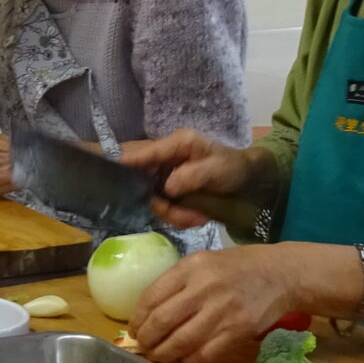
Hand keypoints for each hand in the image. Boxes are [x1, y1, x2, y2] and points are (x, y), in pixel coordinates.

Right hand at [120, 131, 266, 228]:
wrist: (248, 180)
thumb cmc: (233, 168)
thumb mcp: (217, 169)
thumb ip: (192, 176)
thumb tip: (167, 188)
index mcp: (177, 143)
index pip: (147, 152)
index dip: (130, 162)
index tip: (116, 177)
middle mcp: (166, 156)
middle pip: (144, 179)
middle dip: (161, 203)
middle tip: (186, 218)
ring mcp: (165, 173)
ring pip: (152, 197)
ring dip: (172, 213)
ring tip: (198, 219)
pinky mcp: (169, 188)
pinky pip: (163, 204)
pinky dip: (177, 215)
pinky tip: (196, 217)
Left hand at [134, 245, 320, 362]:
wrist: (281, 274)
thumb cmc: (238, 267)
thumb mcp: (203, 262)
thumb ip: (177, 282)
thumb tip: (149, 312)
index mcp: (191, 267)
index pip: (152, 297)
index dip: (138, 318)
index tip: (135, 329)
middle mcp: (204, 289)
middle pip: (162, 322)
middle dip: (147, 340)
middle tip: (144, 347)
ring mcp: (222, 312)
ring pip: (180, 342)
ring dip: (164, 354)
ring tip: (159, 356)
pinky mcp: (237, 332)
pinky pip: (205, 354)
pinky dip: (190, 361)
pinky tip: (185, 359)